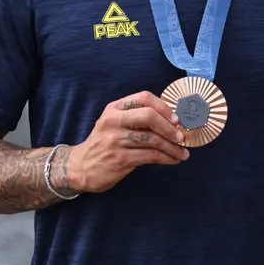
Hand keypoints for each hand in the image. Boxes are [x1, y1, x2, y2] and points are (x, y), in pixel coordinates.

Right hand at [69, 91, 188, 193]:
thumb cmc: (104, 143)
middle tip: (181, 137)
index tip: (176, 118)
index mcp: (114, 108)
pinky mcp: (120, 159)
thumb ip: (136, 118)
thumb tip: (172, 120)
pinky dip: (166, 158)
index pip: (144, 97)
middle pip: (149, 116)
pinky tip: (173, 160)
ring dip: (172, 147)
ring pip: (153, 139)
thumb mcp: (114, 123)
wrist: (80, 167)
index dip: (163, 107)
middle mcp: (113, 121)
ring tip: (182, 153)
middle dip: (170, 127)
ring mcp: (115, 140)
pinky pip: (150, 156)